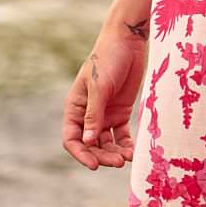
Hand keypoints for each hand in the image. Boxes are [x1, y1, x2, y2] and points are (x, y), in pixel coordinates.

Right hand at [62, 22, 146, 169]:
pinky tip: (133, 152)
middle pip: (90, 144)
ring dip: (114, 153)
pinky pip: (121, 136)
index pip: (72, 138)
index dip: (81, 154)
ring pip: (106, 143)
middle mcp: (87, 114)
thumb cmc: (108, 59)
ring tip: (127, 158)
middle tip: (117, 162)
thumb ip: (94, 114)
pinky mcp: (120, 113)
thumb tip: (88, 141)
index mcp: (75, 107)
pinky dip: (126, 145)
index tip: (94, 165)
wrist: (128, 42)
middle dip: (101, 155)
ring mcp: (104, 115)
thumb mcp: (99, 87)